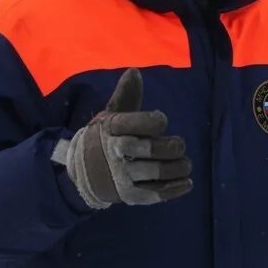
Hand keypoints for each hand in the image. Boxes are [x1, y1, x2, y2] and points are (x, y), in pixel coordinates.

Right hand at [52, 68, 191, 208]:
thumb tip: (134, 72)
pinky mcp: (129, 196)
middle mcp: (116, 152)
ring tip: (185, 163)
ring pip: (158, 172)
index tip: (161, 121)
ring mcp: (122, 176)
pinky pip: (156, 194)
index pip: (138, 122)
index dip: (156, 121)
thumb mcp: (111, 116)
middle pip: (153, 149)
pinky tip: (186, 182)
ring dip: (179, 167)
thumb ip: (126, 96)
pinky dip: (175, 188)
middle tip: (179, 145)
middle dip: (173, 146)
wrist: (81, 172)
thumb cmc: (105, 139)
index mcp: (112, 129)